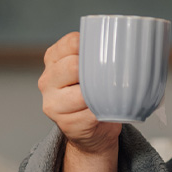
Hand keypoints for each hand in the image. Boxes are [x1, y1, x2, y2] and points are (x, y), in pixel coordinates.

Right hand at [39, 32, 120, 154]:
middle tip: (112, 75)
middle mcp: (47, 79)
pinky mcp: (65, 123)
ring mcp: (53, 103)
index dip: (92, 45)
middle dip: (96, 70)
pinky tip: (107, 109)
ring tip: (111, 93)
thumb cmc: (92, 92)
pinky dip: (103, 111)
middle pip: (73, 66)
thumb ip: (94, 55)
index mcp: (52, 58)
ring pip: (81, 93)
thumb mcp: (87, 67)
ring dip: (101, 93)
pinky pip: (90, 113)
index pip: (71, 42)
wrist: (89, 129)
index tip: (107, 52)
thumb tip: (124, 45)